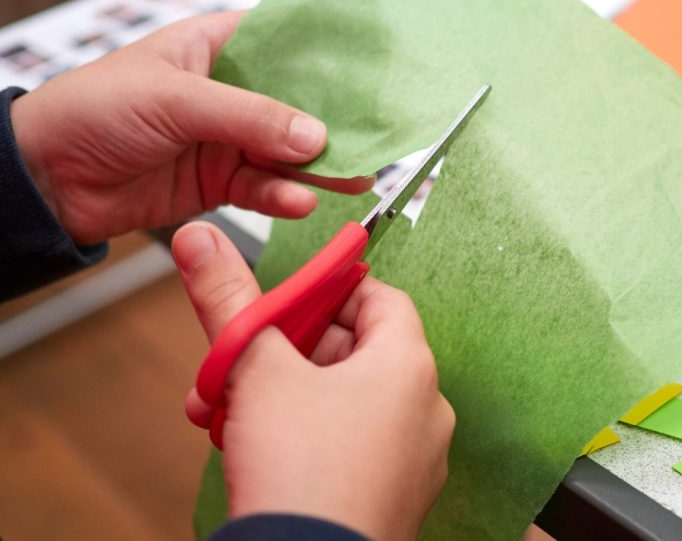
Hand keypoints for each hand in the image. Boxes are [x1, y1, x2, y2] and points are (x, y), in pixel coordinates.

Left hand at [9, 11, 372, 245]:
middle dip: (334, 120)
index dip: (328, 54)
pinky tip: (302, 201)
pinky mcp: (219, 182)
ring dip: (318, 166)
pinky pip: (263, 188)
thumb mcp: (175, 101)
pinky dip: (284, 196)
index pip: (283, 40)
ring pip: (287, 151)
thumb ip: (249, 117)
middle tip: (376, 136)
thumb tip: (316, 136)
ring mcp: (225, 139)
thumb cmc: (92, 111)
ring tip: (353, 177)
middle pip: (296, 102)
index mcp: (213, 46)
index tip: (374, 69)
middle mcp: (227, 90)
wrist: (44, 182)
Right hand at [172, 222, 454, 539]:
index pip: (379, 298)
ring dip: (284, 398)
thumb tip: (201, 240)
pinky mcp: (394, 498)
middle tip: (237, 361)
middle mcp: (425, 409)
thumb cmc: (299, 470)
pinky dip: (307, 441)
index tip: (284, 297)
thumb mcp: (255, 369)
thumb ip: (229, 298)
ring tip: (226, 412)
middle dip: (284, 353)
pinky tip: (257, 453)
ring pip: (344, 405)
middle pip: (355, 352)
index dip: (328, 290)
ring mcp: (415, 459)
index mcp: (408, 366)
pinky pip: (352, 450)